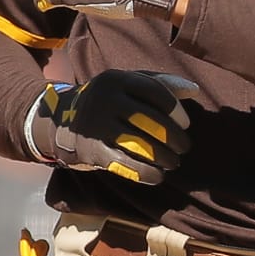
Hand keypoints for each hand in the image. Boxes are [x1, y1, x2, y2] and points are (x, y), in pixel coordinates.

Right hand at [28, 70, 197, 184]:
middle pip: (151, 120)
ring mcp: (96, 125)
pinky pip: (126, 164)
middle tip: (184, 148)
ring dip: (163, 157)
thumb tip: (193, 90)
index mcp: (116, 79)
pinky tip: (157, 176)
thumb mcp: (126, 85)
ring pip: (141, 144)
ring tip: (173, 162)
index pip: (156, 93)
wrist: (61, 120)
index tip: (185, 125)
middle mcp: (104, 99)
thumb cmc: (108, 102)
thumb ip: (159, 83)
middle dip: (174, 138)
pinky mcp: (91, 150)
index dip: (176, 111)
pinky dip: (147, 173)